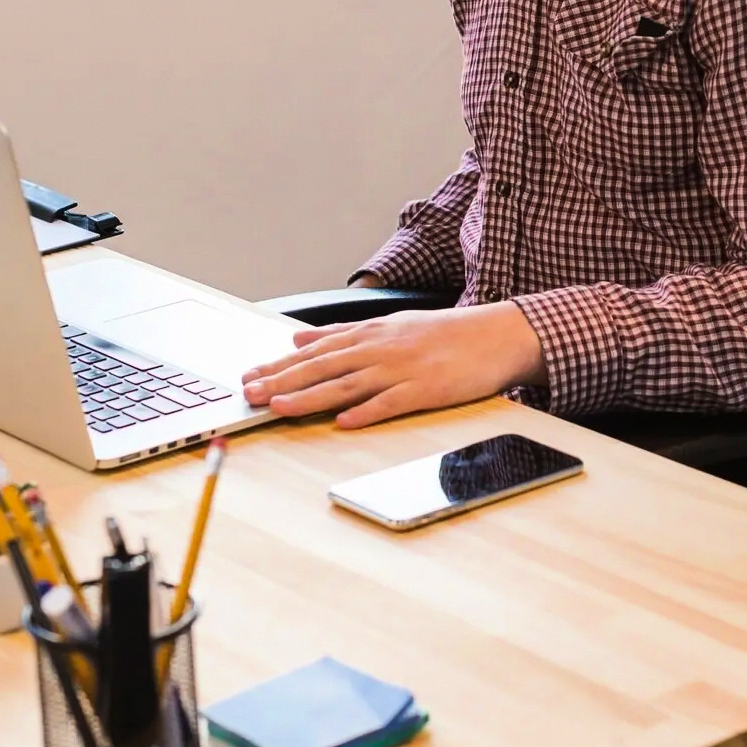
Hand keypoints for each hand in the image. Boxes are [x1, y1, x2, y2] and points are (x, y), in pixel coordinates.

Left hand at [242, 303, 547, 429]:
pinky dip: (367, 412)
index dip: (279, 364)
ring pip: (348, 384)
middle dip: (283, 381)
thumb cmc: (446, 334)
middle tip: (250, 394)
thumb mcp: (389, 325)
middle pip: (323, 366)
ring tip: (280, 407)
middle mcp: (380, 348)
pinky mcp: (426, 390)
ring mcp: (402, 369)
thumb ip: (343, 333)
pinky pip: (392, 402)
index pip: (315, 350)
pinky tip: (344, 421)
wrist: (497, 334)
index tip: (250, 376)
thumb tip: (299, 336)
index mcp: (370, 334)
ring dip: (311, 396)